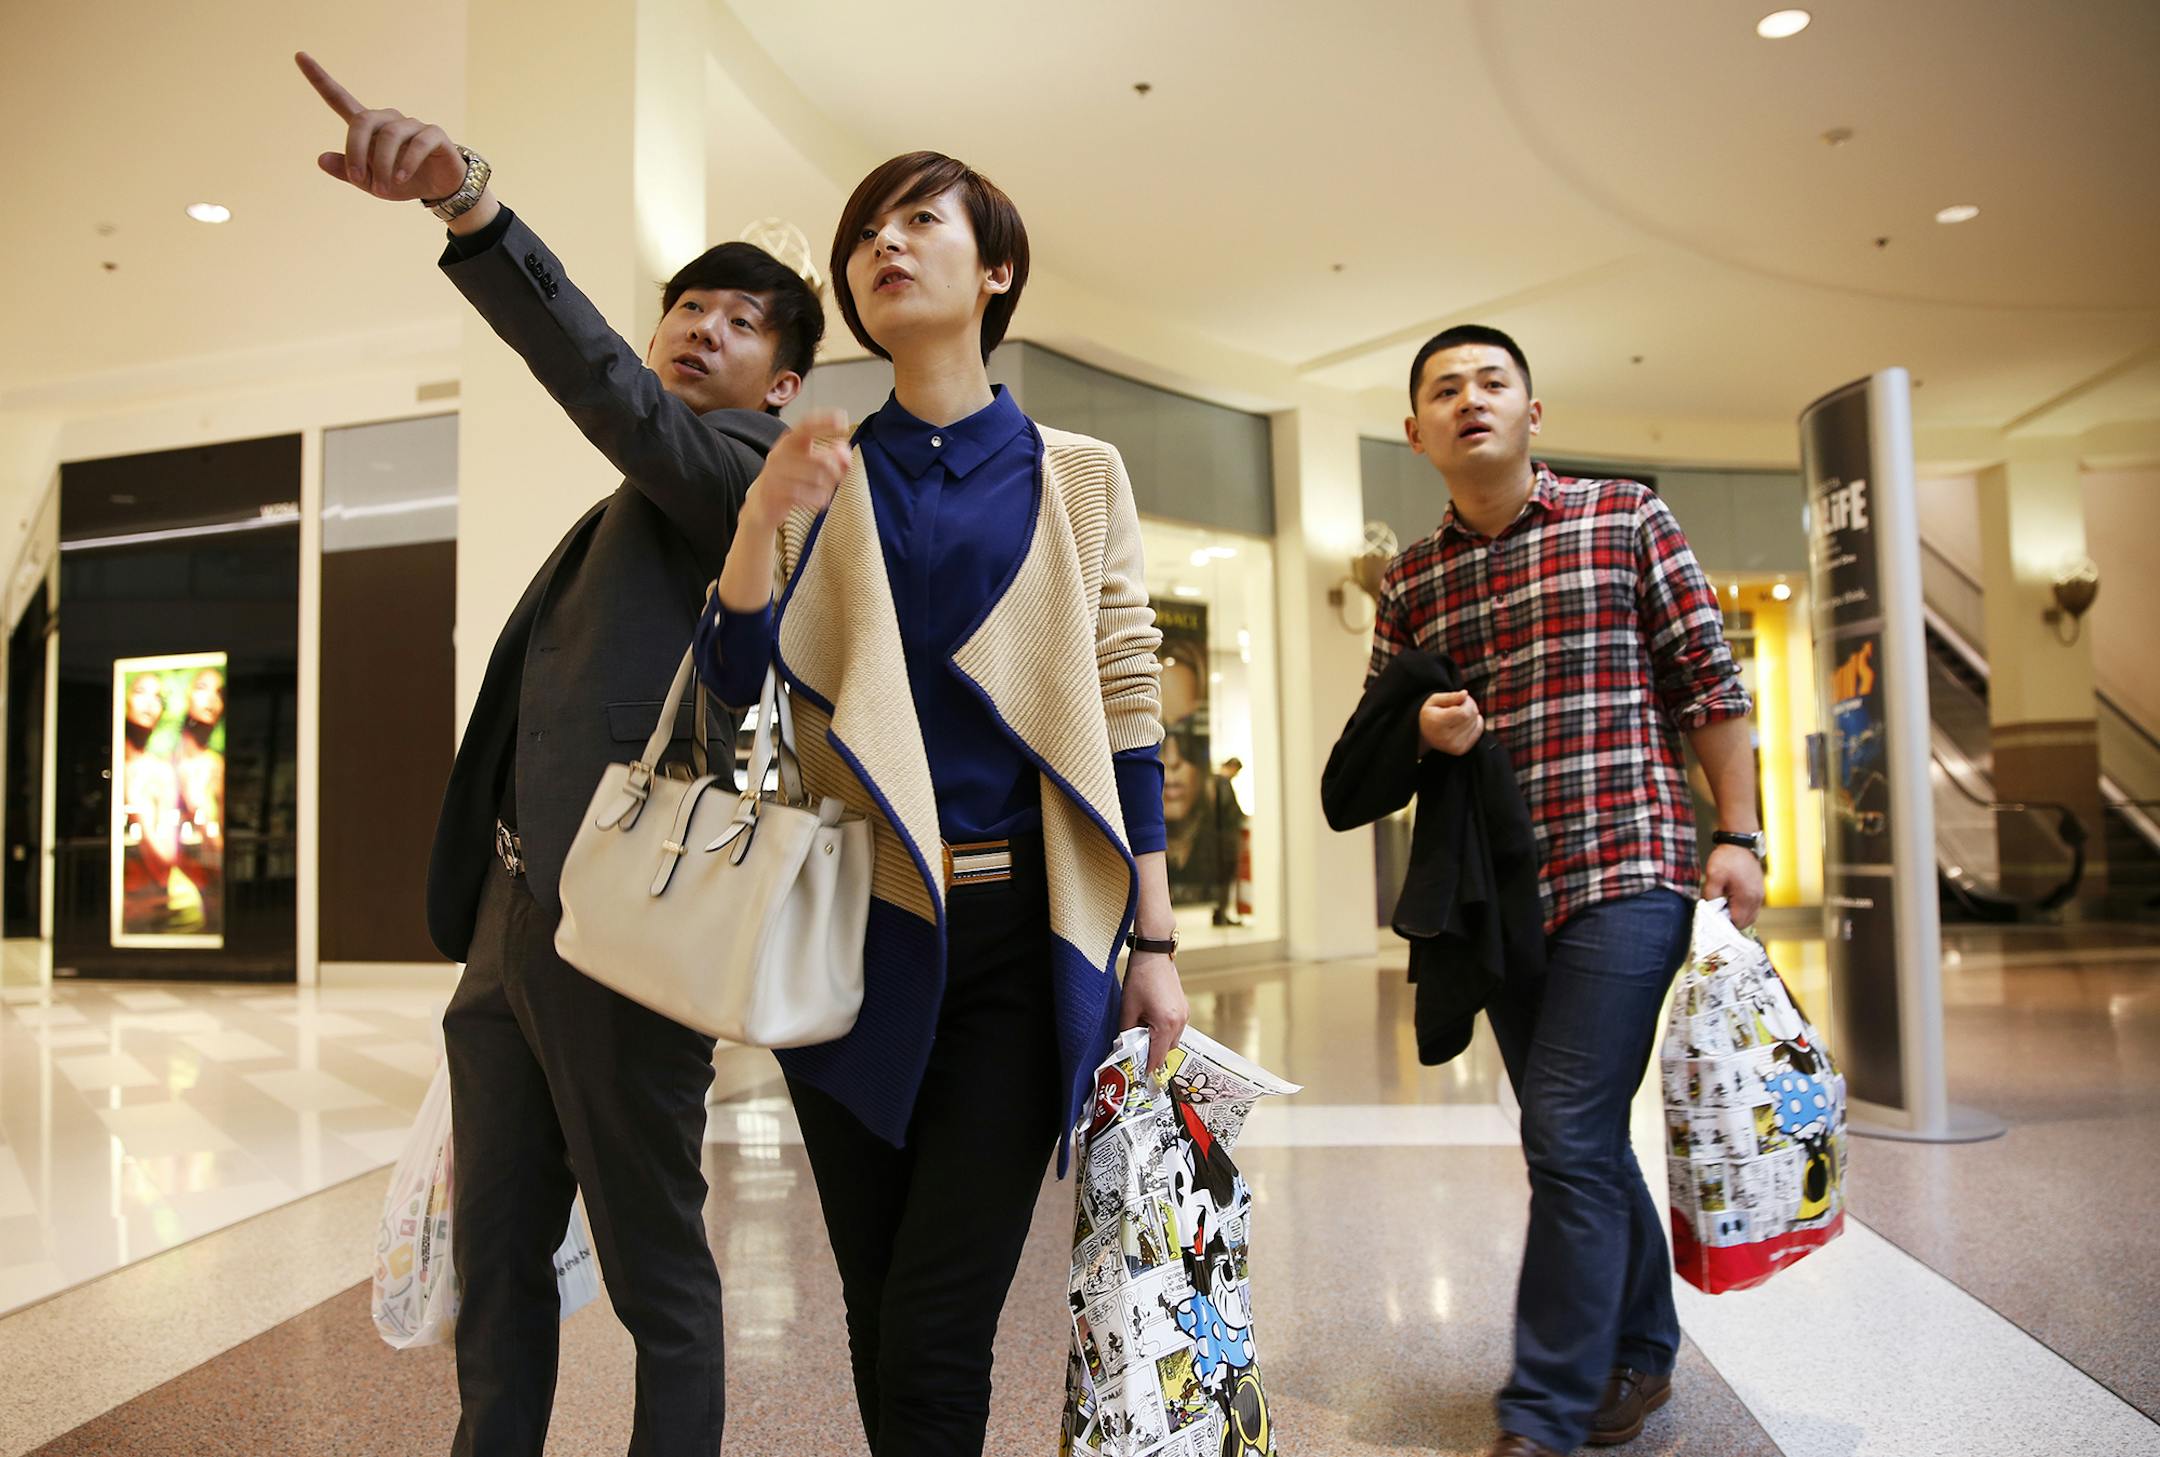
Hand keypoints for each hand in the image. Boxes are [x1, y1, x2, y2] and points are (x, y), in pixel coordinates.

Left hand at [297, 52, 467, 201]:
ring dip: (382, 165)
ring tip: (382, 188)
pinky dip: (406, 163)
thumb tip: (321, 158)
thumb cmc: (401, 181)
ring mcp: (412, 125)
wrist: (440, 189)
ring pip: (389, 135)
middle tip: (358, 179)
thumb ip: (347, 171)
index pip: (339, 98)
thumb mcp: (370, 182)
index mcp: (368, 128)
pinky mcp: (434, 134)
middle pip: (363, 120)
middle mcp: (388, 120)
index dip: (319, 78)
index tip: (299, 56)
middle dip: (356, 150)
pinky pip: (417, 144)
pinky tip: (400, 178)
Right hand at [743, 409, 851, 529]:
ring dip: (828, 487)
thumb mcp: (812, 464)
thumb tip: (845, 454)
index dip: (825, 422)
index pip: (807, 425)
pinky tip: (817, 499)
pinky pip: (808, 496)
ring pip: (817, 480)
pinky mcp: (776, 493)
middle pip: (822, 460)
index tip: (843, 421)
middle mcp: (781, 454)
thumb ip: (834, 457)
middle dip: (837, 471)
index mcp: (790, 441)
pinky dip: (819, 499)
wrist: (763, 502)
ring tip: (825, 490)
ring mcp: (776, 474)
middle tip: (839, 476)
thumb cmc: (792, 480)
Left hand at [1120, 950, 1188, 1075]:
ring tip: (1141, 1034)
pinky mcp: (1184, 1008)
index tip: (1137, 1075)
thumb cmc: (1140, 979)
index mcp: (1166, 1024)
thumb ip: (1126, 1032)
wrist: (1154, 955)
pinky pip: (1175, 1029)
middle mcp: (1180, 1022)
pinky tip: (1150, 1023)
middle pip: (1166, 1051)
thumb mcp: (1128, 1008)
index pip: (1157, 1056)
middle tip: (1135, 1052)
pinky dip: (1164, 1031)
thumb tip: (1123, 1048)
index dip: (1147, 1067)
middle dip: (1151, 1053)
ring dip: (1158, 1042)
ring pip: (1172, 1040)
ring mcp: (1184, 1014)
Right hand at [1418, 690, 1482, 755]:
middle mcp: (1445, 738)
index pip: (1464, 713)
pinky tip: (1465, 721)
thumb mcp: (1434, 700)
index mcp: (1437, 723)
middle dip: (1471, 706)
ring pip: (1476, 723)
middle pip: (1471, 717)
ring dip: (1473, 714)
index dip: (1467, 703)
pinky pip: (1478, 731)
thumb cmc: (1430, 714)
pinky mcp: (1461, 750)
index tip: (1462, 698)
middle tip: (1462, 704)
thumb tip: (1465, 694)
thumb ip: (1450, 696)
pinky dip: (1476, 723)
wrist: (1423, 734)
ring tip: (1461, 713)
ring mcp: (1454, 746)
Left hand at [1704, 844, 1765, 928]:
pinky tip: (1731, 900)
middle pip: (1745, 922)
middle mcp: (1757, 899)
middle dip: (1731, 921)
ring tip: (1724, 905)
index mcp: (1747, 897)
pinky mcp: (1759, 890)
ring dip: (1737, 915)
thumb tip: (1708, 910)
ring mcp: (1760, 895)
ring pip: (1750, 916)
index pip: (1737, 923)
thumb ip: (1710, 896)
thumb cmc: (1728, 858)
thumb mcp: (1713, 876)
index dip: (1725, 924)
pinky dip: (1743, 909)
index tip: (1714, 919)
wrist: (1740, 843)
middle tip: (1718, 912)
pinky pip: (1752, 908)